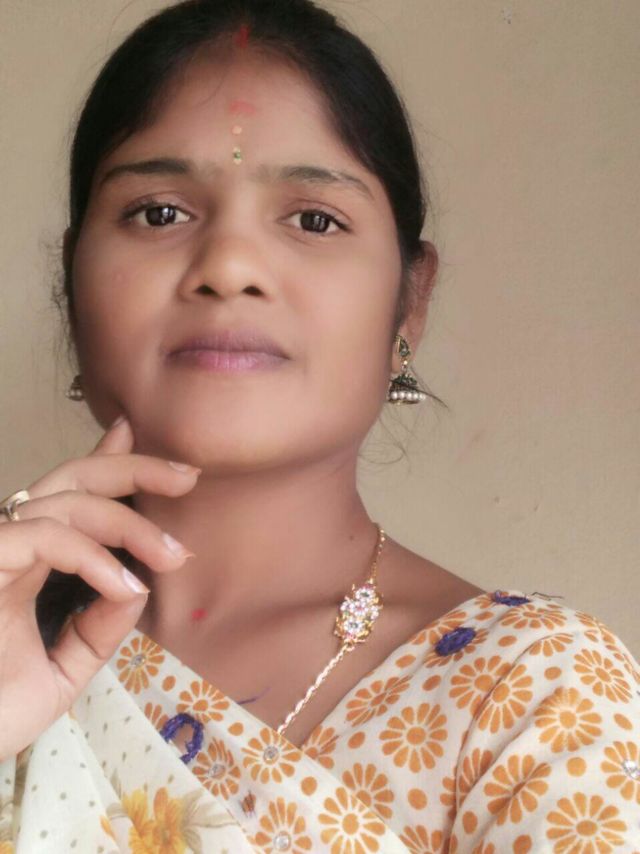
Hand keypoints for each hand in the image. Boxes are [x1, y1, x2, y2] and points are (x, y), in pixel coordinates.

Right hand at [0, 416, 199, 759]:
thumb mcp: (62, 668)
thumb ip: (98, 629)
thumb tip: (140, 586)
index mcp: (27, 562)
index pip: (71, 498)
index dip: (108, 464)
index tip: (155, 452)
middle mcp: (9, 545)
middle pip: (72, 478)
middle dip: (134, 469)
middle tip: (188, 478)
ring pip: (66, 503)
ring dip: (129, 524)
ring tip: (174, 556)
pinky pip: (43, 537)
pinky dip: (91, 556)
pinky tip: (123, 585)